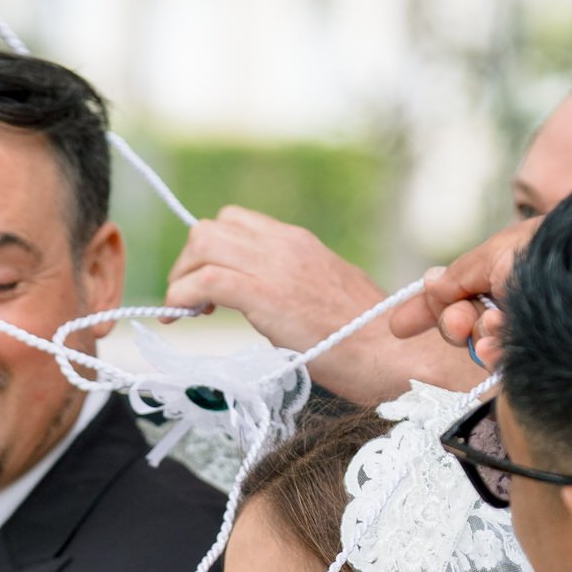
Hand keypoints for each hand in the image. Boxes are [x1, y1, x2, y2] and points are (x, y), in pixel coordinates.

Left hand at [164, 210, 466, 404]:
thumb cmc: (364, 337)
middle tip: (190, 300)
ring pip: (202, 243)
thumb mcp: (325, 294)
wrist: (391, 350)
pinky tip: (181, 316)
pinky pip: (207, 280)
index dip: (210, 250)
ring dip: (182, 277)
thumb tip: (266, 301)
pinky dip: (183, 296)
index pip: (236, 222)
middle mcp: (284, 244)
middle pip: (211, 227)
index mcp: (298, 242)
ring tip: (183, 311)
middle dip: (189, 262)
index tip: (207, 286)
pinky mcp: (266, 296)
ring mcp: (274, 267)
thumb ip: (293, 286)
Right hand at [387, 216, 536, 364]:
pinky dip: (494, 351)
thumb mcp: (496, 253)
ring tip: (494, 326)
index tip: (396, 328)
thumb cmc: (549, 254)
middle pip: (459, 322)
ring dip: (477, 335)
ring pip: (477, 342)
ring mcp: (522, 329)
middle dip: (450, 322)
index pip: (453, 292)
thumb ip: (460, 273)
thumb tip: (430, 283)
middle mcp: (509, 301)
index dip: (424, 309)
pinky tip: (500, 344)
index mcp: (500, 272)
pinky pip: (499, 360)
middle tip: (457, 321)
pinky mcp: (535, 355)